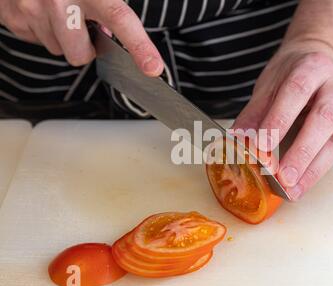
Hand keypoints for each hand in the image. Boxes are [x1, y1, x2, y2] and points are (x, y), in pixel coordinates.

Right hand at [0, 0, 162, 75]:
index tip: (153, 68)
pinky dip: (42, 30)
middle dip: (86, 47)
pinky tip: (41, 10)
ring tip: (58, 11)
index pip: (120, 19)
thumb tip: (112, 33)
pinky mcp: (13, 17)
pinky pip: (36, 41)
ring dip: (63, 37)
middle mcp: (59, 0)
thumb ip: (108, 3)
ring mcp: (32, 9)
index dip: (140, 46)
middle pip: (81, 55)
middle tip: (82, 24)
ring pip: (59, 50)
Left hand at [233, 43, 332, 200]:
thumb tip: (237, 139)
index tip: (262, 146)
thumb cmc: (293, 75)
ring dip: (313, 169)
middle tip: (283, 177)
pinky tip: (302, 185)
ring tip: (292, 191)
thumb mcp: (270, 84)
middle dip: (302, 151)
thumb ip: (255, 112)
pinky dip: (318, 171)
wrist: (323, 66)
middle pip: (324, 118)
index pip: (296, 92)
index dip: (279, 119)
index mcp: (312, 68)